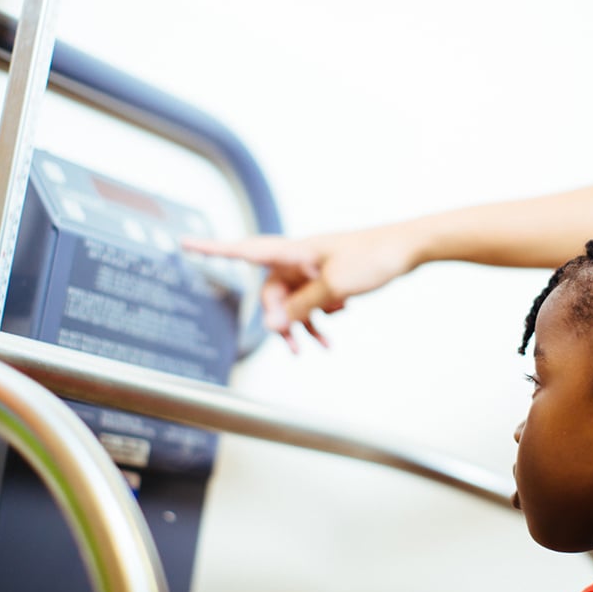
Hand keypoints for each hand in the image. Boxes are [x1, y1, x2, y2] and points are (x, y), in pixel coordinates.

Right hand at [182, 226, 419, 351]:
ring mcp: (315, 266)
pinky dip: (319, 315)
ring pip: (294, 300)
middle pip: (272, 291)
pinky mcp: (330, 275)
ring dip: (302, 324)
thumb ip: (300, 306)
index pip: (245, 250)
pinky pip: (313, 299)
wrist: (408, 248)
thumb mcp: (334, 287)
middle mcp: (300, 257)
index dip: (213, 249)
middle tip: (292, 346)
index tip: (184, 244)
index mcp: (295, 250)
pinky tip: (333, 327)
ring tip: (318, 346)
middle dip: (280, 319)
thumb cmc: (373, 257)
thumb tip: (272, 325)